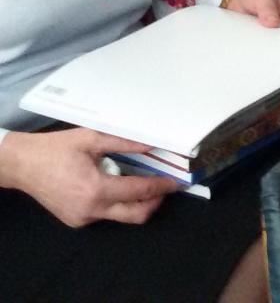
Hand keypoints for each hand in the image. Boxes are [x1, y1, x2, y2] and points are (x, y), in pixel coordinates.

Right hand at [0, 128, 178, 227]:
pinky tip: (116, 185)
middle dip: (155, 202)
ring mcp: (82, 218)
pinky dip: (117, 203)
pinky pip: (105, 215)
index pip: (140, 192)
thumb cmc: (54, 149)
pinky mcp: (76, 220)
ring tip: (142, 182)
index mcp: (96, 190)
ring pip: (121, 216)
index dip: (163, 186)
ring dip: (136, 202)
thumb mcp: (92, 139)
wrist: (22, 164)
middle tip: (166, 187)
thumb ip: (125, 142)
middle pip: (136, 215)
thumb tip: (152, 143)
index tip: (177, 181)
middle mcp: (90, 209)